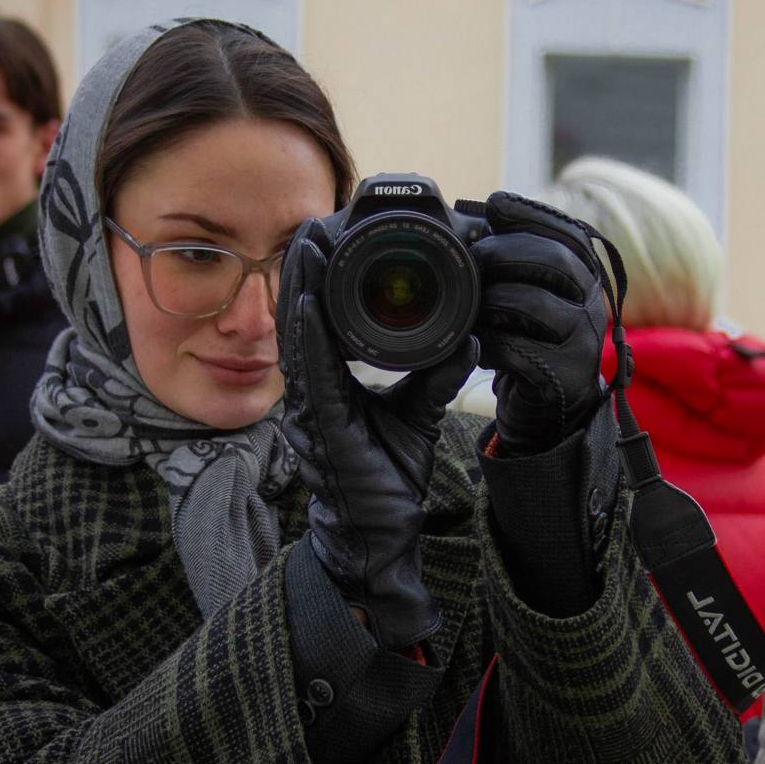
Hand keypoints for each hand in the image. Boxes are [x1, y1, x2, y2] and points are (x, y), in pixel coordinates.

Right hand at [277, 219, 477, 650]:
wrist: (378, 540)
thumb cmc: (386, 482)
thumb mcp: (416, 417)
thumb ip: (435, 378)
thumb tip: (468, 340)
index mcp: (328, 387)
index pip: (319, 322)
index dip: (317, 281)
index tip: (328, 240)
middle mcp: (310, 392)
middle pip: (300, 318)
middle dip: (303, 269)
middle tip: (312, 223)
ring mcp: (308, 408)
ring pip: (296, 335)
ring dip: (297, 286)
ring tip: (305, 241)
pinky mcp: (318, 425)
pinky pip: (308, 371)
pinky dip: (305, 332)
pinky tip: (304, 299)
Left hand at [472, 191, 606, 456]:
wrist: (552, 408)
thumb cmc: (531, 339)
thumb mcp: (530, 293)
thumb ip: (513, 258)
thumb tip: (472, 214)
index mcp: (586, 276)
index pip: (568, 232)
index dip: (531, 213)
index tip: (494, 202)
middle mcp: (593, 304)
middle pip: (556, 261)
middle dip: (506, 250)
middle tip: (474, 255)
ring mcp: (582, 341)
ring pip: (533, 304)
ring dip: (492, 299)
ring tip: (471, 305)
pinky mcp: (562, 376)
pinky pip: (517, 350)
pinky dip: (489, 342)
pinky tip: (477, 343)